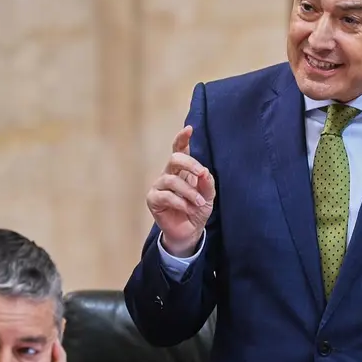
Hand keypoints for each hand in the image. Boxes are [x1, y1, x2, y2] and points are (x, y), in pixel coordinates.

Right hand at [146, 126, 215, 255]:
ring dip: (190, 192)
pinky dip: (181, 202)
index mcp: (182, 170)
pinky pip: (166, 195)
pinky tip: (188, 209)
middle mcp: (169, 174)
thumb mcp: (208, 196)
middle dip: (190, 164)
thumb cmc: (197, 210)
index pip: (179, 150)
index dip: (182, 138)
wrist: (189, 232)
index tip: (189, 129)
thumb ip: (207, 183)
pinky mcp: (153, 199)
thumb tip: (204, 172)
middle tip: (201, 174)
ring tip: (199, 203)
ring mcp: (159, 186)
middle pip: (175, 158)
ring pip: (173, 180)